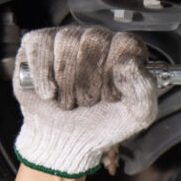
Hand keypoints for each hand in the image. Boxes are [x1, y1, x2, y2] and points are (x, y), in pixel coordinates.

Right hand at [12, 27, 156, 177]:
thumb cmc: (101, 123)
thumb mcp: (136, 114)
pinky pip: (40, 47)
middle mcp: (95, 38)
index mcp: (123, 51)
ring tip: (69, 100)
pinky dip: (43, 76)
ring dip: (67, 84)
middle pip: (95, 40)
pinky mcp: (36, 45)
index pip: (126, 43)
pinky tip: (49, 94)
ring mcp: (65, 38)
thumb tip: (130, 63)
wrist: (64, 141)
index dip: (117, 73)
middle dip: (91, 81)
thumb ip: (144, 89)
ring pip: (66, 43)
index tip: (112, 96)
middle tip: (88, 101)